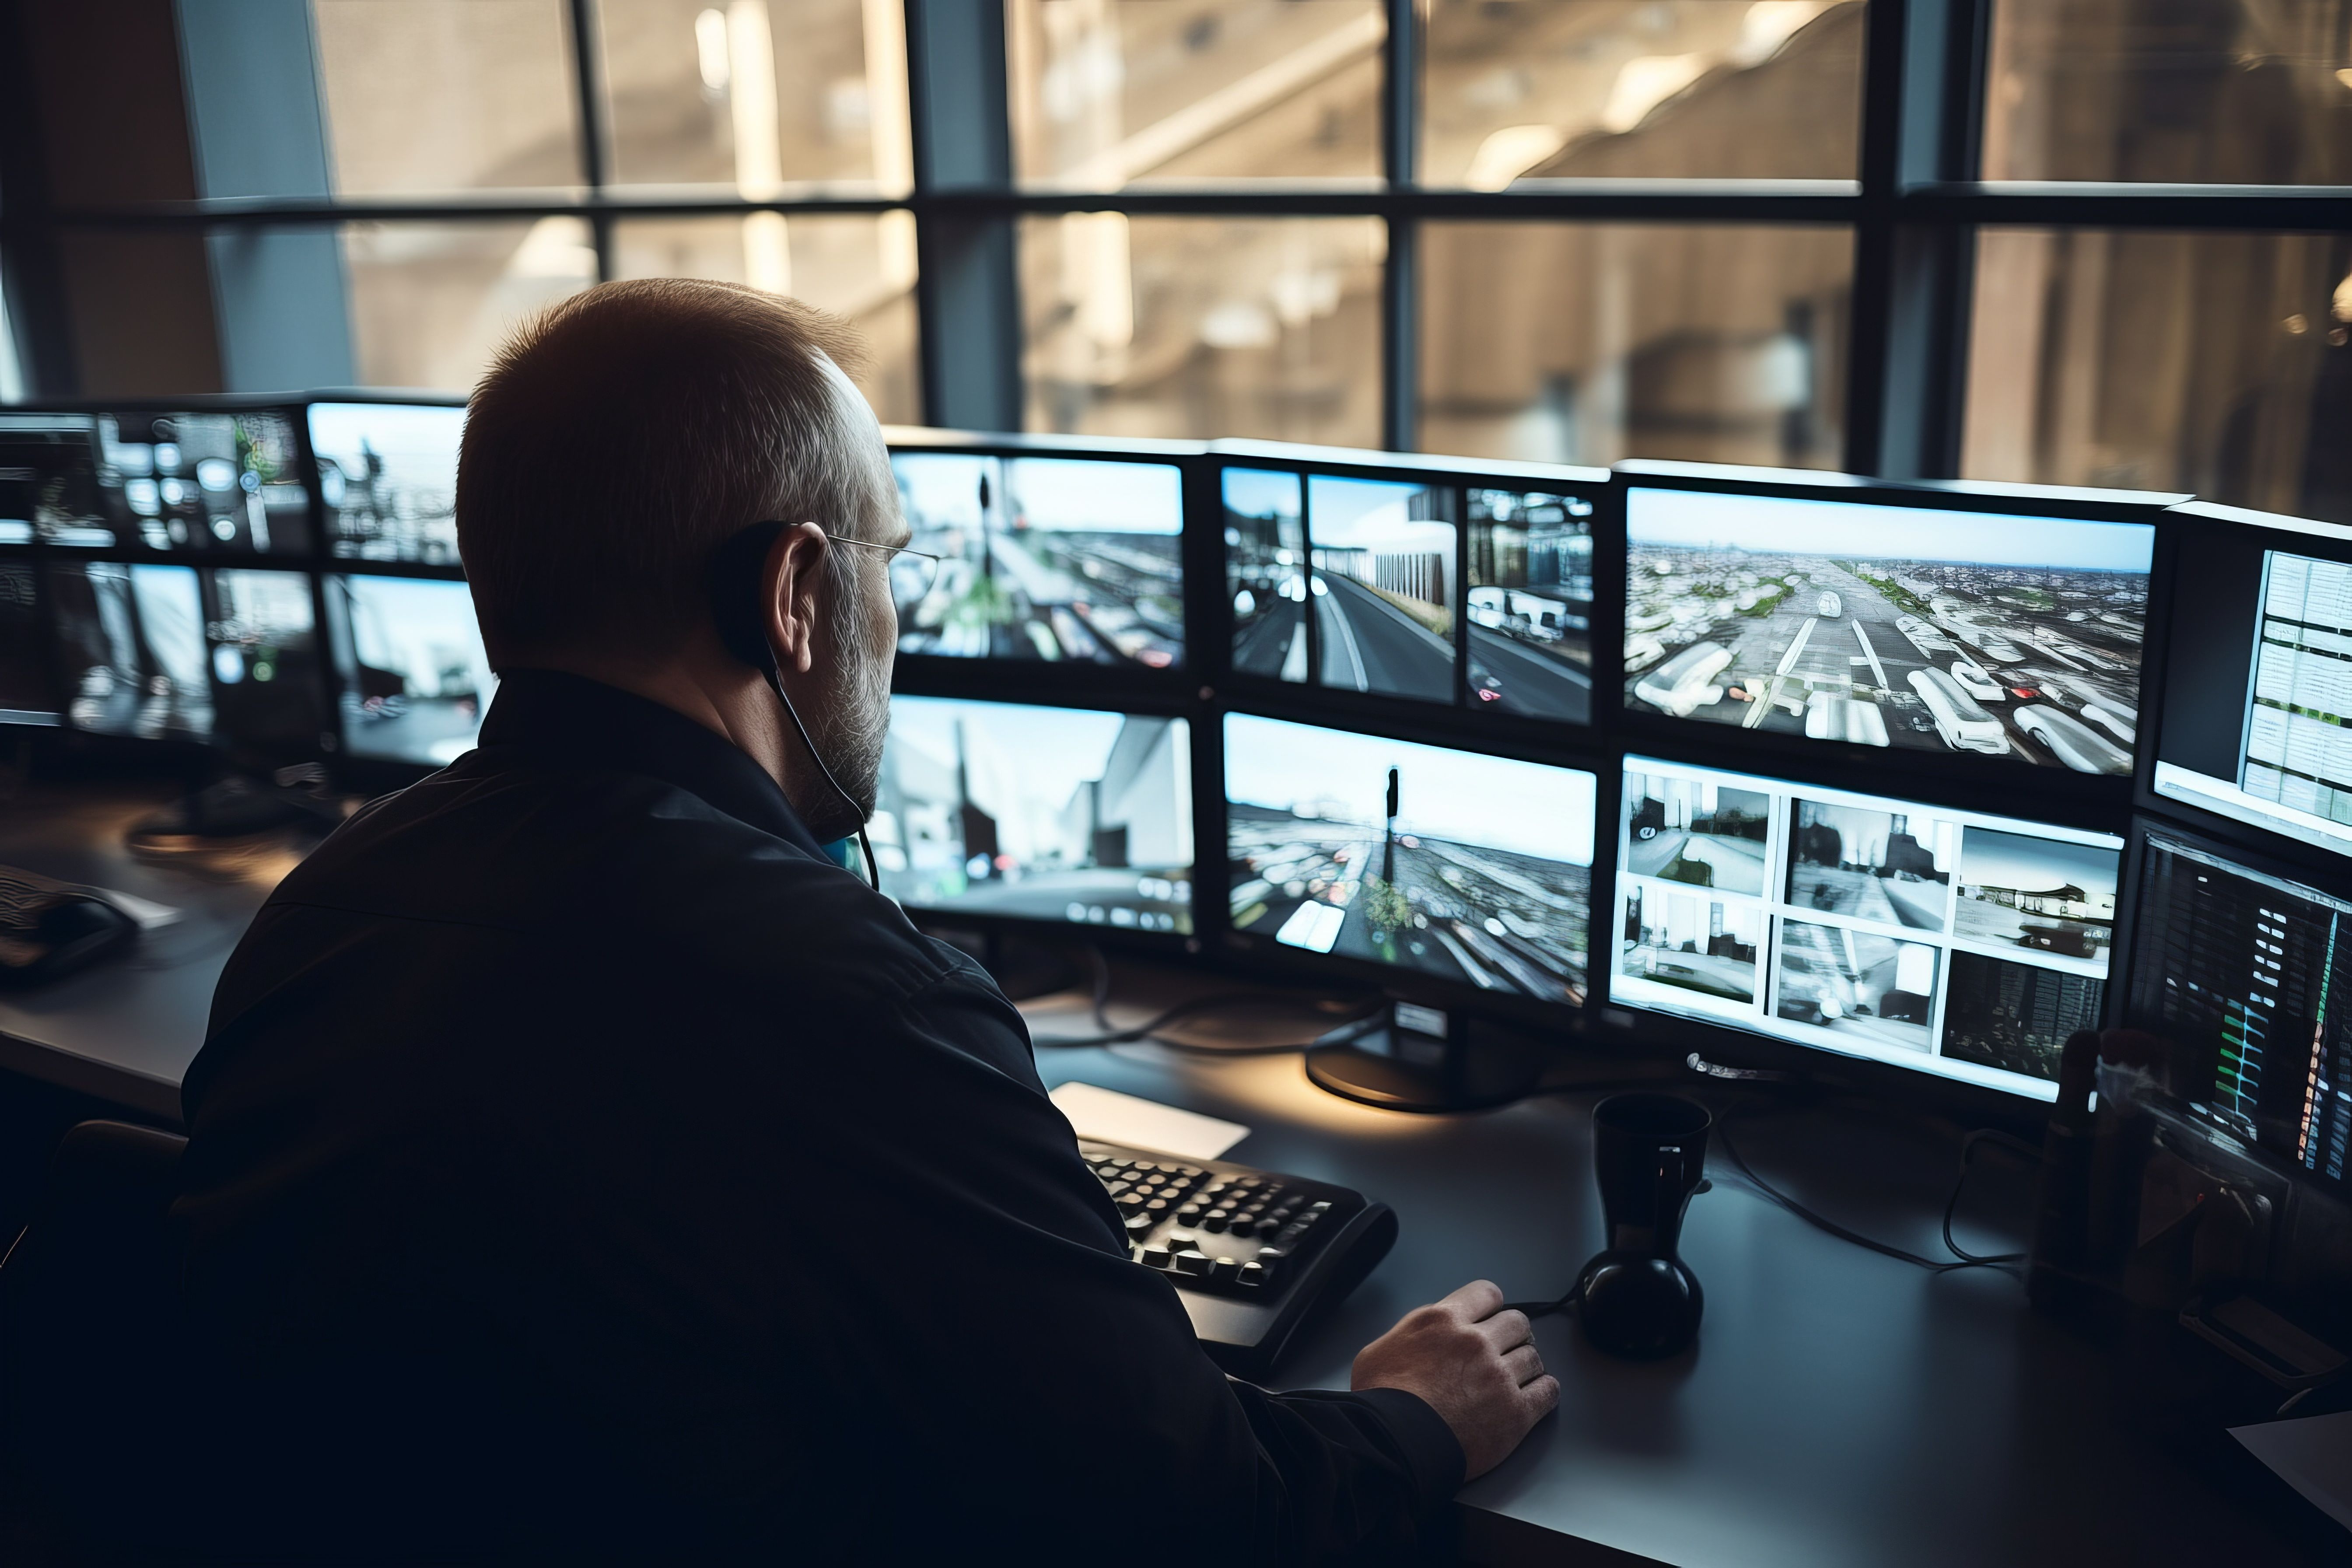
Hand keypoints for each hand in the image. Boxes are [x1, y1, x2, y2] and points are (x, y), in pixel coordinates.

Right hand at [1349, 1280, 1558, 1479]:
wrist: (1394, 1443)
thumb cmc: (1381, 1401)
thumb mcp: (1380, 1350)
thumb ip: (1410, 1336)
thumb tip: (1420, 1340)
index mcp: (1444, 1320)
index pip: (1487, 1293)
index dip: (1491, 1307)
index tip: (1490, 1319)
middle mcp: (1477, 1342)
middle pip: (1518, 1323)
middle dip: (1513, 1335)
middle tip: (1505, 1351)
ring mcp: (1499, 1377)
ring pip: (1534, 1357)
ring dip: (1526, 1367)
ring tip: (1515, 1379)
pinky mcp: (1515, 1413)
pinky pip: (1548, 1391)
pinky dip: (1544, 1392)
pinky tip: (1534, 1397)